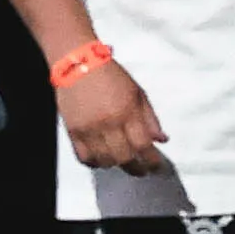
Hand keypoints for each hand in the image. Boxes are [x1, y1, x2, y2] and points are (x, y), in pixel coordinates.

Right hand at [56, 54, 169, 174]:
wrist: (78, 63)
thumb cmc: (110, 75)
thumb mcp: (137, 92)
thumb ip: (150, 118)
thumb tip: (161, 140)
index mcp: (127, 111)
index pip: (143, 145)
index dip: (152, 160)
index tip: (155, 164)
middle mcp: (108, 123)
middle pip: (124, 157)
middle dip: (136, 168)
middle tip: (141, 169)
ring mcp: (89, 129)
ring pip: (105, 161)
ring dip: (116, 165)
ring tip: (121, 161)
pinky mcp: (73, 131)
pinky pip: (84, 157)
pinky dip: (95, 163)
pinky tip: (101, 159)